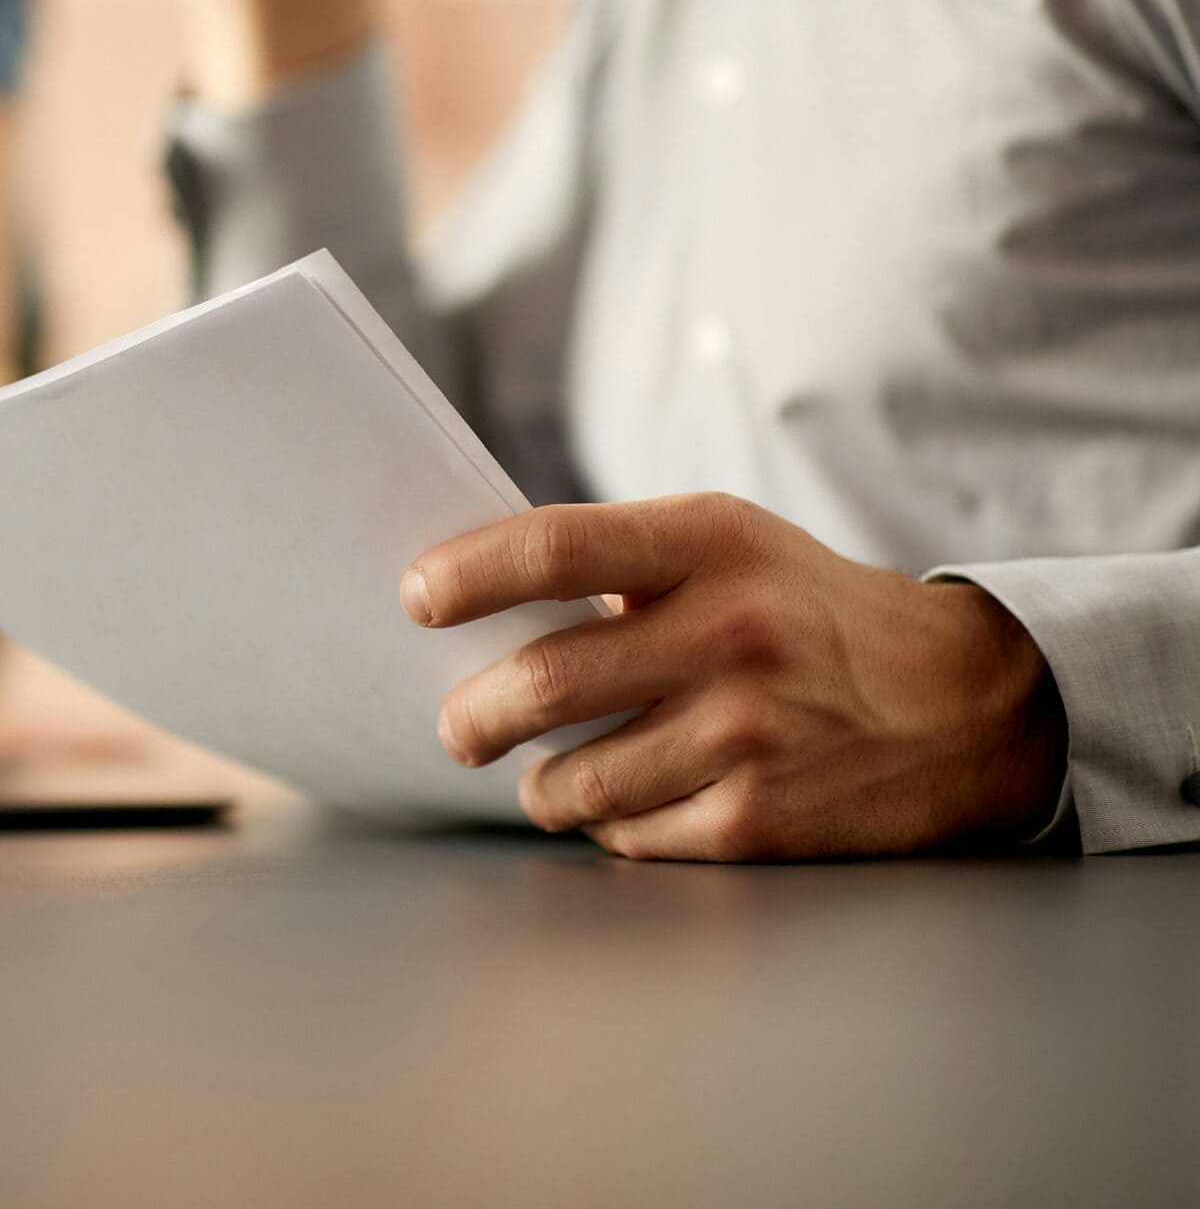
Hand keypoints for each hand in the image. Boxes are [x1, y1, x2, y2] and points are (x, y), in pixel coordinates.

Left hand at [407, 494, 1068, 859]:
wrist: (966, 704)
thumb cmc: (812, 614)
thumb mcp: (734, 547)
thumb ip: (623, 564)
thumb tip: (476, 601)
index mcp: (710, 545)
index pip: (554, 550)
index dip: (467, 575)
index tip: (415, 598)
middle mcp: (729, 634)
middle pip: (543, 682)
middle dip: (474, 715)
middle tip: (457, 726)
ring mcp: (747, 733)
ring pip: (576, 779)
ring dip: (539, 784)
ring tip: (538, 771)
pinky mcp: (761, 819)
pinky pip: (631, 836)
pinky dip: (607, 826)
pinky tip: (618, 804)